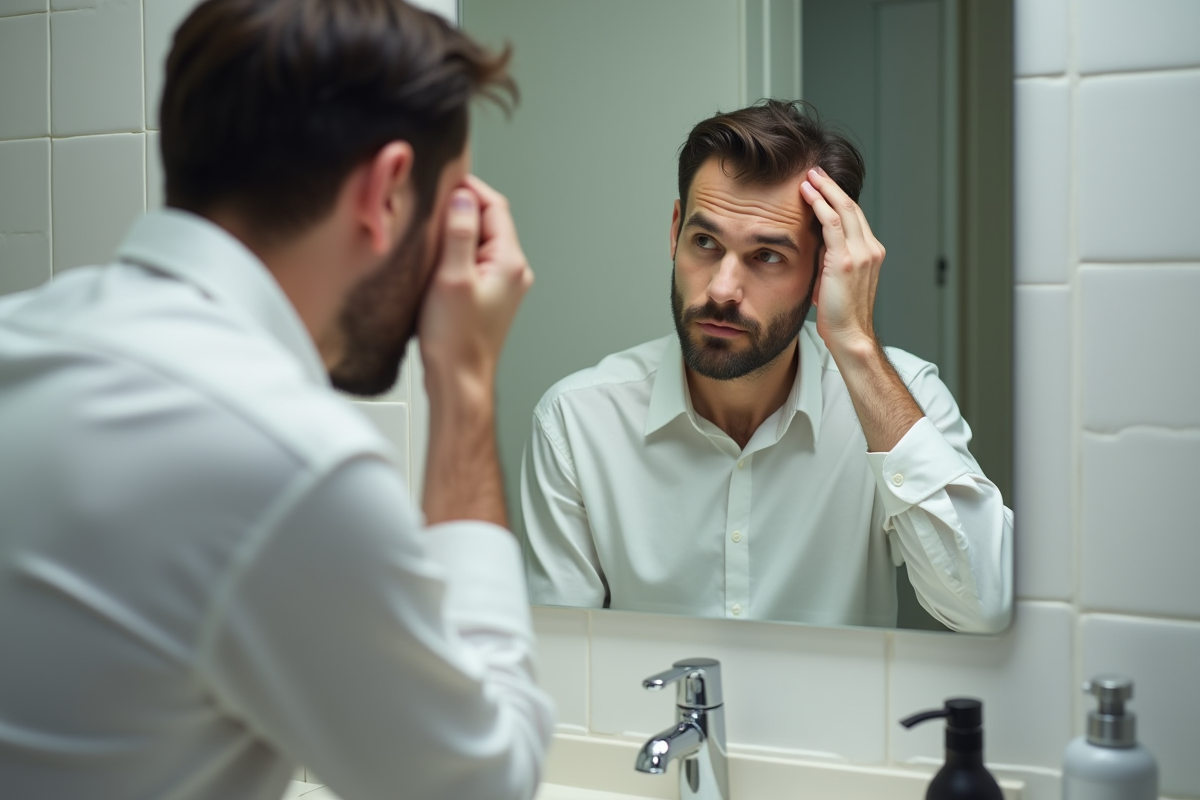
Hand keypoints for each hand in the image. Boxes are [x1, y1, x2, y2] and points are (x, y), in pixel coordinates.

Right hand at [418, 175, 533, 396]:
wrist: (459, 381)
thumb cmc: (456, 340)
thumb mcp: (452, 277)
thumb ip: (459, 232)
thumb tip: (462, 197)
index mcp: (510, 262)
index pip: (494, 206)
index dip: (468, 188)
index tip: (442, 182)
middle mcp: (512, 271)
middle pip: (487, 221)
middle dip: (459, 209)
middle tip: (428, 208)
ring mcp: (501, 285)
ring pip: (478, 242)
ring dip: (454, 233)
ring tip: (428, 236)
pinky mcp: (487, 296)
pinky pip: (472, 261)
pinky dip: (454, 254)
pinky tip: (433, 263)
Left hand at [799, 167, 885, 358]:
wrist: (850, 335)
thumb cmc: (840, 314)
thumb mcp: (836, 280)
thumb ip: (831, 260)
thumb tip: (815, 248)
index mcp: (871, 253)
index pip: (855, 217)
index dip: (838, 198)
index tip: (823, 185)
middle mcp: (870, 249)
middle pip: (851, 207)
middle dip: (832, 186)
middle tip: (815, 171)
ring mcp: (860, 253)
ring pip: (843, 209)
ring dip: (824, 189)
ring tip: (809, 176)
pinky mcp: (845, 260)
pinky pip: (831, 223)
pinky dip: (819, 204)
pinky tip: (807, 193)